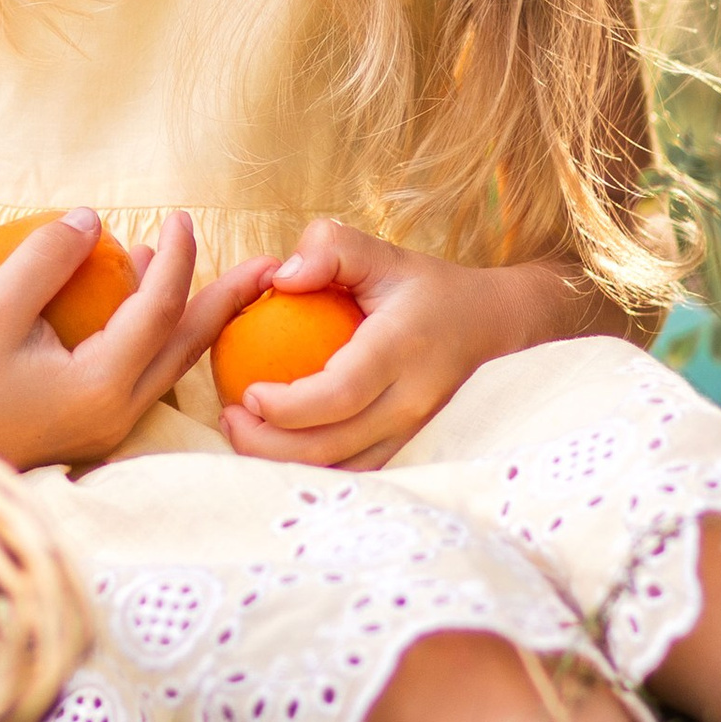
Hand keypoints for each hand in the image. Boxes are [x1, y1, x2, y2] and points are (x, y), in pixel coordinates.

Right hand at [0, 210, 270, 471]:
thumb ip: (44, 259)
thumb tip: (95, 218)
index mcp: (100, 388)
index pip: (158, 312)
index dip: (176, 259)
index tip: (179, 216)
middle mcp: (118, 413)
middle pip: (188, 346)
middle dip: (229, 301)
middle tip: (271, 266)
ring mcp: (110, 427)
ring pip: (170, 364)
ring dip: (192, 315)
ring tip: (206, 271)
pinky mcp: (96, 428)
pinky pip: (145, 373)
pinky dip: (158, 334)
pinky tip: (148, 299)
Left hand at [217, 219, 592, 470]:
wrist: (491, 326)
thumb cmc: (423, 288)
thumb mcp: (381, 253)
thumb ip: (330, 248)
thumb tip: (280, 278)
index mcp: (402, 350)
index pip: (339, 394)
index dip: (287, 406)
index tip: (245, 393)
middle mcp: (412, 401)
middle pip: (332, 446)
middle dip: (268, 445)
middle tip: (229, 418)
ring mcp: (413, 432)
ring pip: (341, 470)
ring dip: (284, 463)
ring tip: (244, 433)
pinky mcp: (406, 448)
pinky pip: (353, 473)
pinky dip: (309, 468)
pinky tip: (276, 445)